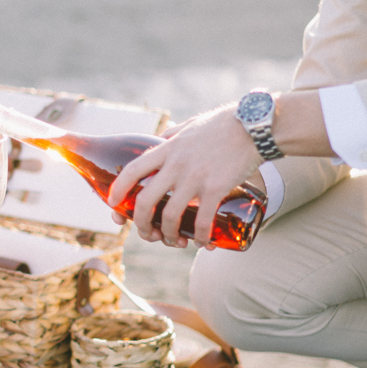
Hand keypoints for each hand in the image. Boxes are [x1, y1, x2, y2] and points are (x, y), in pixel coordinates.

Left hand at [107, 105, 260, 247]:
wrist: (254, 126)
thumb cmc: (223, 124)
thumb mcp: (189, 126)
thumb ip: (173, 134)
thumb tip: (162, 139)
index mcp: (167, 149)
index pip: (132, 170)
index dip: (118, 190)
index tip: (112, 204)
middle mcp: (176, 165)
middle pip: (145, 201)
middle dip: (140, 223)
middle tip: (146, 233)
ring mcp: (195, 178)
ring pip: (170, 216)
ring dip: (170, 235)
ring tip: (175, 242)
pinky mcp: (216, 188)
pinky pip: (203, 221)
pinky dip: (201, 237)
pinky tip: (203, 243)